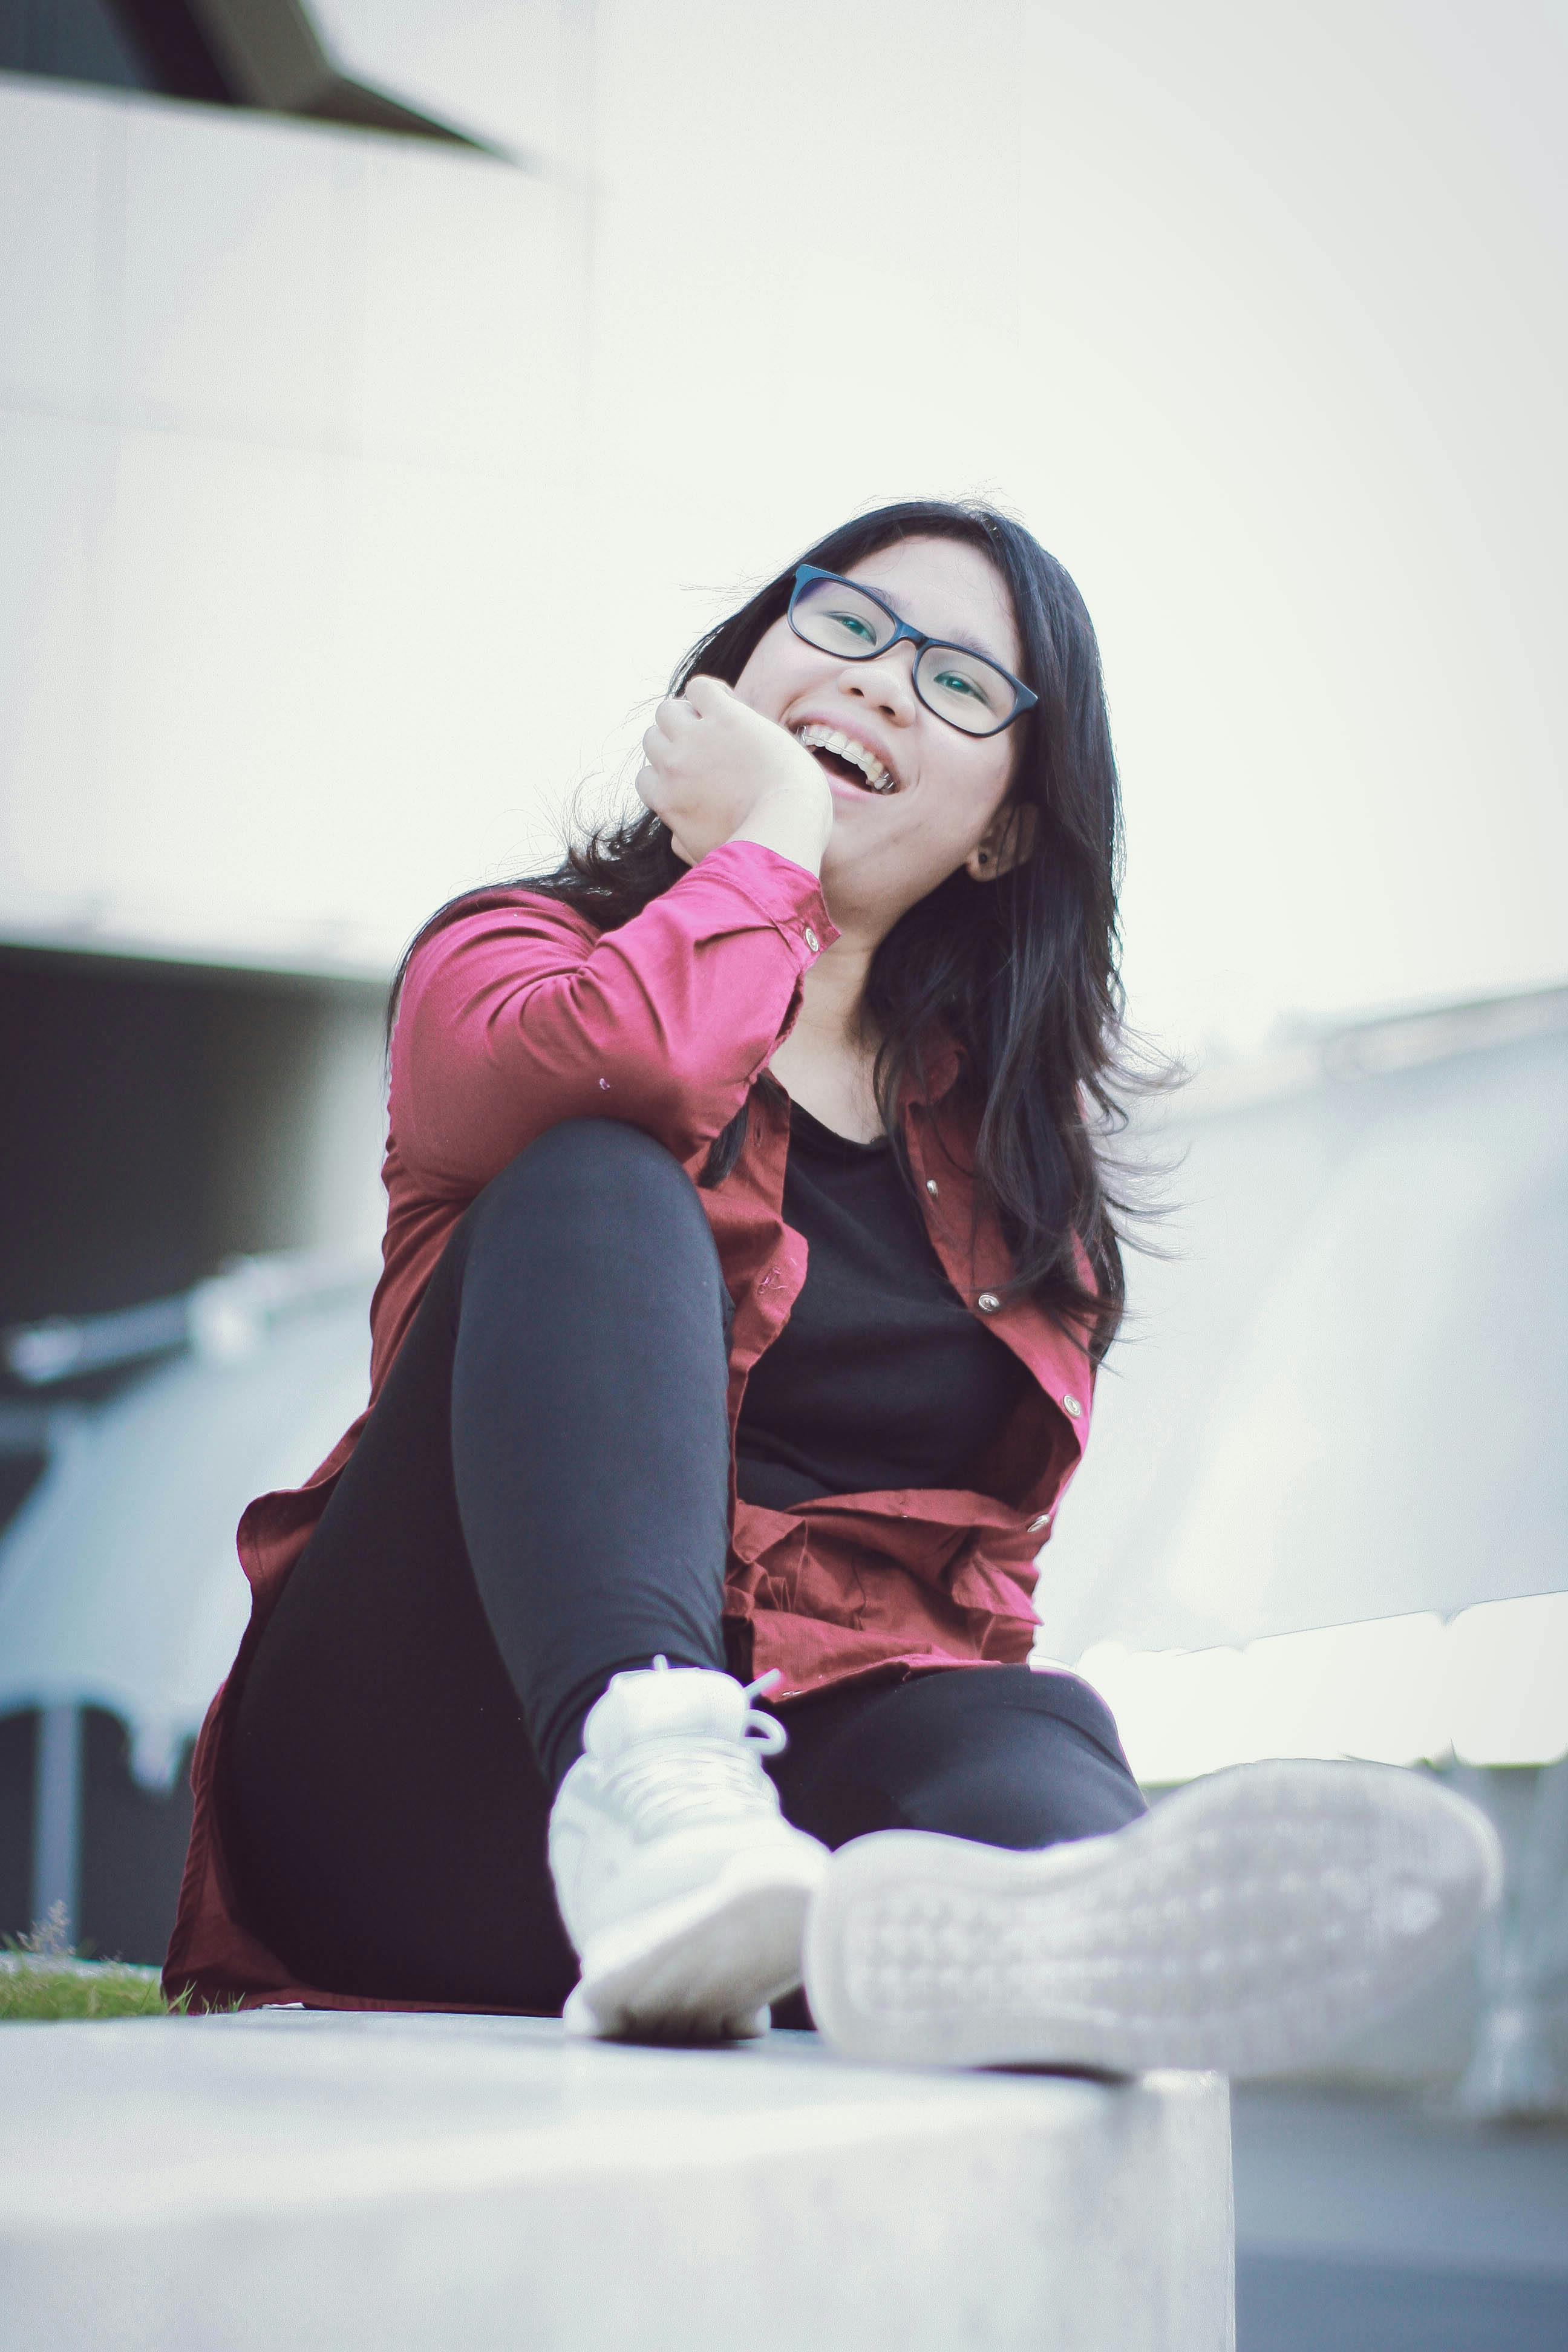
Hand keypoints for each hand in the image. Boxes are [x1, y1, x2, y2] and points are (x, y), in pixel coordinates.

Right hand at [635, 676, 832, 871]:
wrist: (788, 824)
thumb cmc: (754, 850)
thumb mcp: (704, 854)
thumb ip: (681, 841)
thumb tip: (674, 833)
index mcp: (665, 799)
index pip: (647, 776)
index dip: (669, 774)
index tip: (693, 776)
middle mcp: (672, 765)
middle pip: (653, 739)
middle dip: (677, 743)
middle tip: (708, 748)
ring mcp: (696, 737)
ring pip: (668, 710)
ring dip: (688, 714)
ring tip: (717, 725)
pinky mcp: (725, 715)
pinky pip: (701, 687)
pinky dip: (711, 692)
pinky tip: (731, 705)